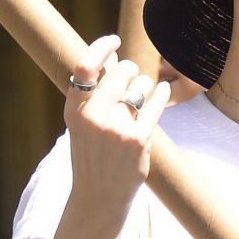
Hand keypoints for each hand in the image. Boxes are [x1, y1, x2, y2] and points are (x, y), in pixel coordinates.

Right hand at [64, 34, 170, 227]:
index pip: (85, 65)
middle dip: (130, 70)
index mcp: (75, 110)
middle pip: (121, 71)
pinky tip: (163, 91)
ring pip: (141, 85)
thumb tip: (114, 59)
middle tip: (132, 78)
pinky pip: (155, 103)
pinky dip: (162, 94)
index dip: (101, 47)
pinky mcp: (137, 138)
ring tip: (141, 99)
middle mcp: (93, 115)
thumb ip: (92, 96)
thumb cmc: (92, 155)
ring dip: (145, 87)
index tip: (115, 41)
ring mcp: (116, 127)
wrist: (99, 197)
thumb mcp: (81, 124)